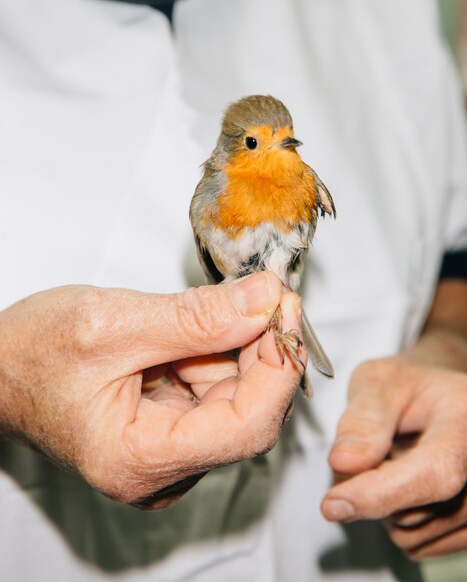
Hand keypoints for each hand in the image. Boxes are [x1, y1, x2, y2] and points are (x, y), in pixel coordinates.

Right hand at [0, 273, 304, 508]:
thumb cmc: (32, 352)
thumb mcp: (113, 322)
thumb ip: (196, 316)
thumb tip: (267, 297)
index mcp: (139, 460)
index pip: (247, 427)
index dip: (278, 367)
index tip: (284, 308)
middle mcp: (159, 472)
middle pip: (247, 413)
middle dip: (259, 350)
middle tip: (261, 294)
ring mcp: (165, 454)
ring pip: (234, 398)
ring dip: (235, 348)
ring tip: (202, 311)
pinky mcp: (167, 433)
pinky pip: (213, 393)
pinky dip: (215, 354)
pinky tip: (191, 333)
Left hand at [321, 333, 466, 558]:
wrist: (439, 399)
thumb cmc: (408, 386)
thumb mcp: (377, 382)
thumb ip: (362, 420)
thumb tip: (343, 464)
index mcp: (465, 421)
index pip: (435, 471)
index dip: (382, 492)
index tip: (333, 503)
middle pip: (412, 509)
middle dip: (371, 485)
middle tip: (377, 443)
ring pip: (408, 533)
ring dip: (384, 502)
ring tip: (398, 458)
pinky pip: (415, 545)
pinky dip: (397, 518)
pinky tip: (408, 481)